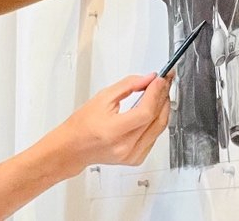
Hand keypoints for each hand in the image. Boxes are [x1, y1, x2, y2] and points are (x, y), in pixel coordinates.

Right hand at [55, 73, 171, 175]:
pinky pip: (154, 138)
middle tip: (164, 83)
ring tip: (161, 93)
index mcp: (114, 131)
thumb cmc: (83, 124)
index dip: (155, 94)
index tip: (159, 80)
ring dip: (162, 109)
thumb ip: (128, 86)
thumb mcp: (103, 97)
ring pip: (158, 130)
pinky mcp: (136, 159)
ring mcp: (132, 156)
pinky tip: (154, 110)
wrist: (74, 147)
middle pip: (155, 120)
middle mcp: (125, 147)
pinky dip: (156, 122)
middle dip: (162, 97)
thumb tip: (147, 79)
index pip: (144, 112)